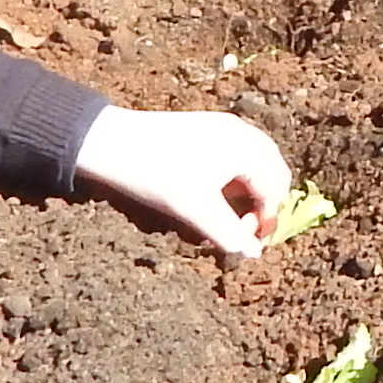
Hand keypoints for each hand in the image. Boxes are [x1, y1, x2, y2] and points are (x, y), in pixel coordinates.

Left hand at [75, 104, 293, 255]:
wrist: (108, 142)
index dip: (265, 221)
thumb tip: (254, 255)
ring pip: (254, 165)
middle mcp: (242, 131)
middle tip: (241, 229)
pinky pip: (236, 156)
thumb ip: (229, 234)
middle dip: (262, 204)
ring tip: (226, 215)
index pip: (274, 189)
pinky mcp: (206, 129)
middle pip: (272, 173)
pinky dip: (233, 179)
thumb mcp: (194, 209)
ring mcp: (224, 127)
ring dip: (248, 192)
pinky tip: (213, 195)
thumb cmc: (156, 173)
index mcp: (247, 146)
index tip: (246, 243)